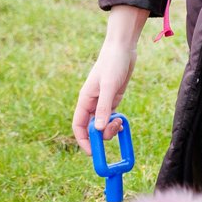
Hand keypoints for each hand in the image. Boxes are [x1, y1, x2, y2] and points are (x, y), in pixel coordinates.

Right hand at [71, 5, 148, 154]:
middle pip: (91, 128)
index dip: (83, 140)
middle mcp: (92, 103)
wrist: (123, 48)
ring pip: (102, 124)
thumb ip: (103, 108)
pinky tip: (122, 120)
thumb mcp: (108, 86)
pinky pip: (111, 118)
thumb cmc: (112, 63)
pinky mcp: (113, 99)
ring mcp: (102, 102)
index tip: (92, 152)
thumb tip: (97, 129)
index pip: (78, 125)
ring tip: (120, 123)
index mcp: (85, 99)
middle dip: (100, 135)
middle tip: (114, 132)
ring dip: (110, 129)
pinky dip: (116, 122)